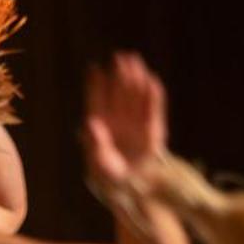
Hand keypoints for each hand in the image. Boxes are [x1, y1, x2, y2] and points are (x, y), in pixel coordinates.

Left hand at [81, 52, 167, 188]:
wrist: (131, 186)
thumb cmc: (108, 174)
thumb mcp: (98, 161)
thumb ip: (94, 142)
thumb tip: (89, 124)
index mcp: (100, 124)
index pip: (97, 99)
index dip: (95, 84)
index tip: (94, 69)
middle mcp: (118, 119)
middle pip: (118, 93)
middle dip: (119, 75)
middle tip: (120, 57)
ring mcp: (135, 122)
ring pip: (135, 96)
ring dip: (136, 79)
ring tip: (136, 62)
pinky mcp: (151, 129)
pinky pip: (153, 110)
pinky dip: (154, 97)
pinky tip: (153, 82)